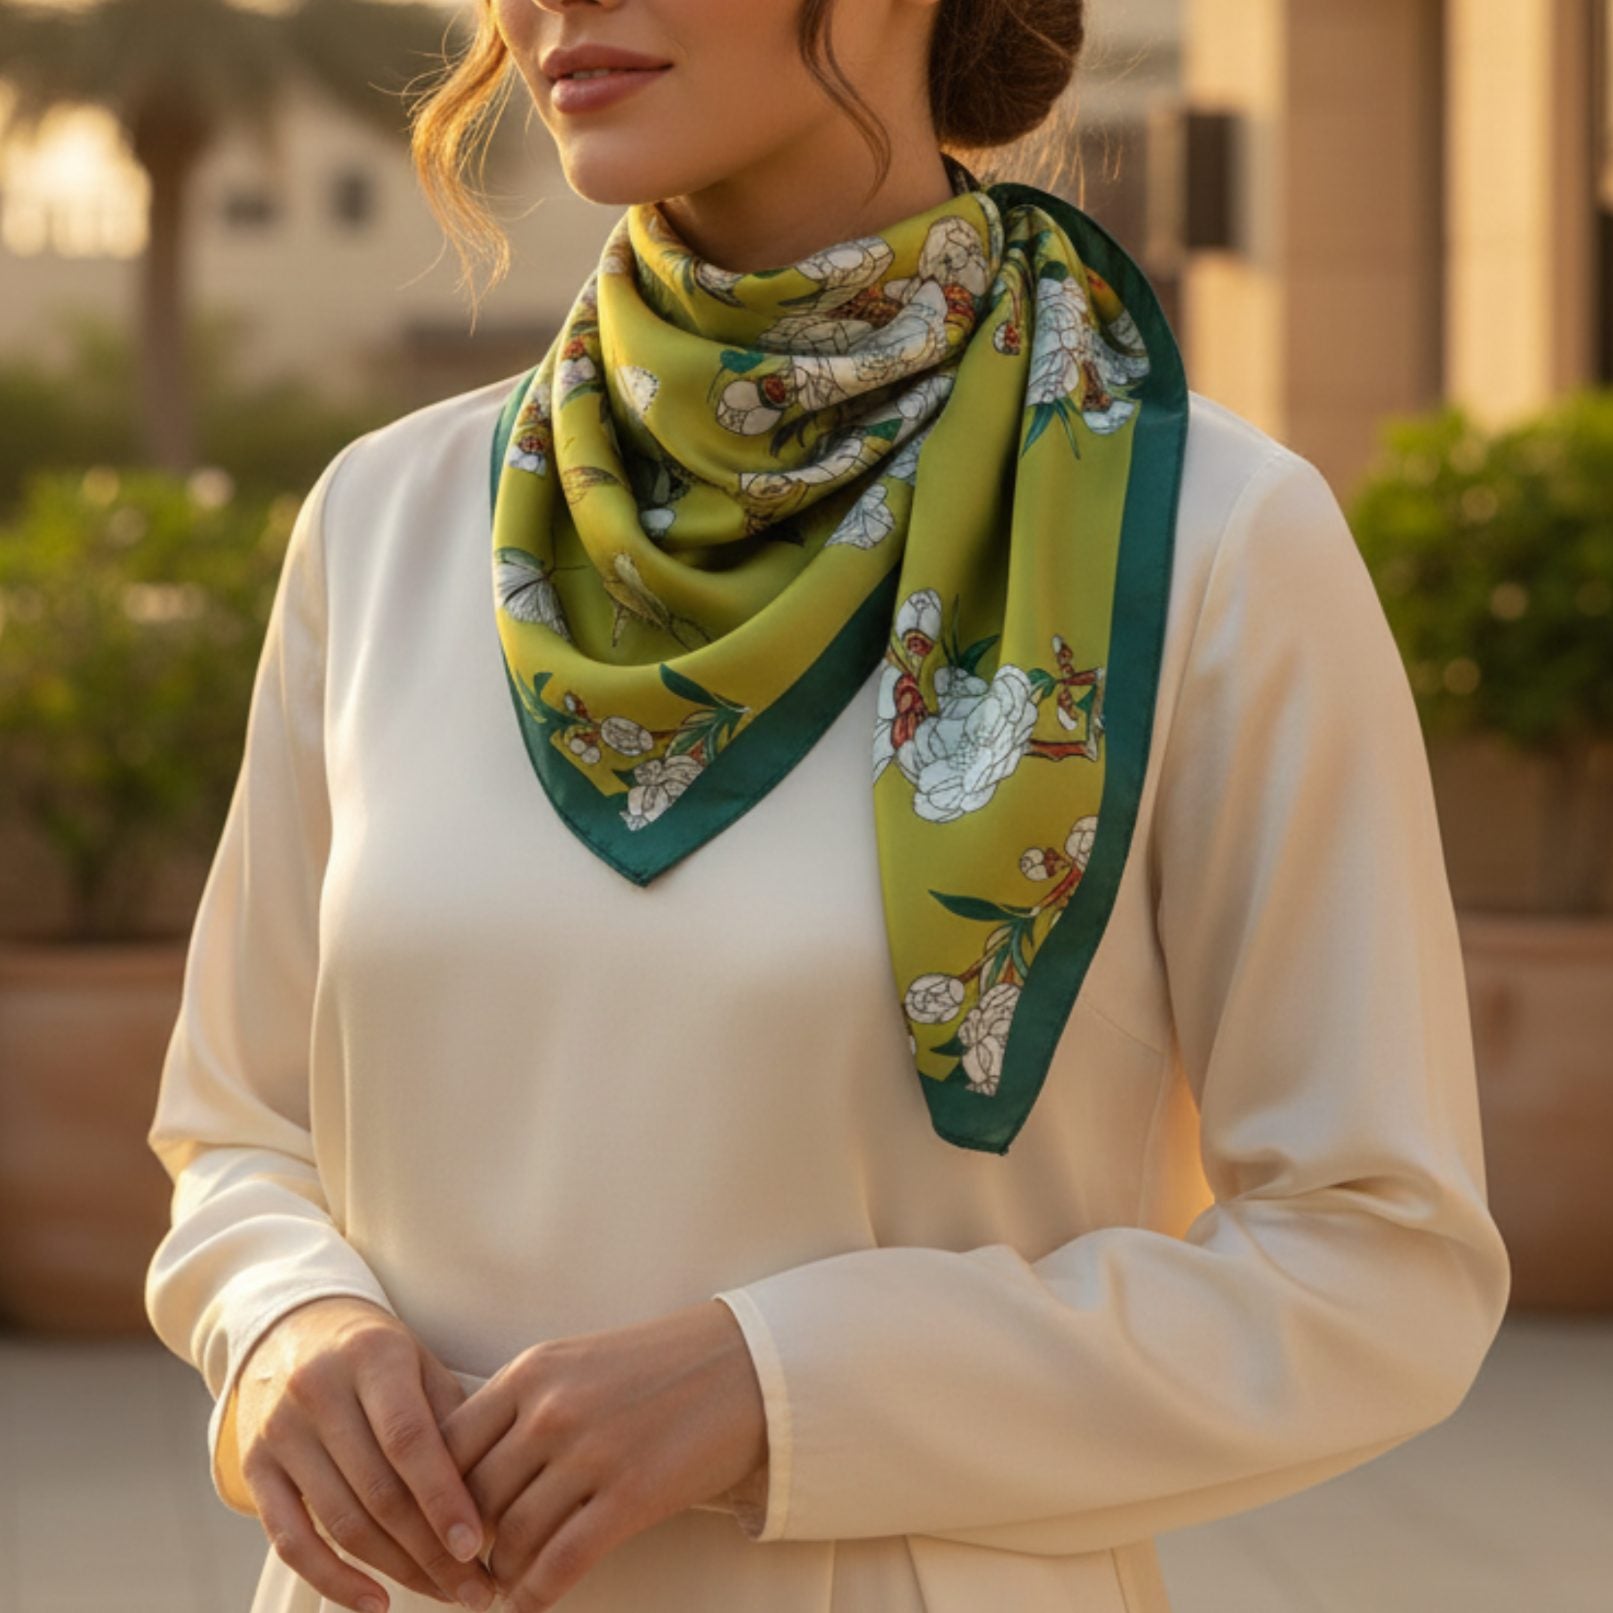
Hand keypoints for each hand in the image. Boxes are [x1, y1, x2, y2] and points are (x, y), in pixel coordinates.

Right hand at [230, 1295, 500, 1612]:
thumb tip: (493, 1498)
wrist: (292, 1328)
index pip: (409, 1438)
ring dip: (397, 1571)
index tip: (477, 1547)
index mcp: (372, 1356)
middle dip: (431, 1551)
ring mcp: (280, 1431)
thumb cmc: (377, 1355)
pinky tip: (375, 1603)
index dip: (443, 1497)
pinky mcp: (254, 1468)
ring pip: (341, 1522)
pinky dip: (333, 1580)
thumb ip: (452, 1418)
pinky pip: (291, 1539)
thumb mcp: (420, 1361)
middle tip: (476, 1589)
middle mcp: (319, 1390)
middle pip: (378, 1490)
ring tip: (445, 1593)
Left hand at [440, 1299, 768, 1610]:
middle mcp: (551, 1410)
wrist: (742, 1363)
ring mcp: (591, 1452)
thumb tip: (466, 1484)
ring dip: (501, 1575)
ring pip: (512, 1538)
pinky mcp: (631, 1495)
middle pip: (474, 1501)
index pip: (447, 1448)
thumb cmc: (654, 1367)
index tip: (439, 1528)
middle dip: (465, 1548)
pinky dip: (535, 1597)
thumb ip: (520, 1410)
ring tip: (503, 1586)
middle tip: (468, 1571)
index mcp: (530, 1371)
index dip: (434, 1500)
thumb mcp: (574, 1365)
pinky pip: (561, 1563)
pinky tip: (529, 1606)